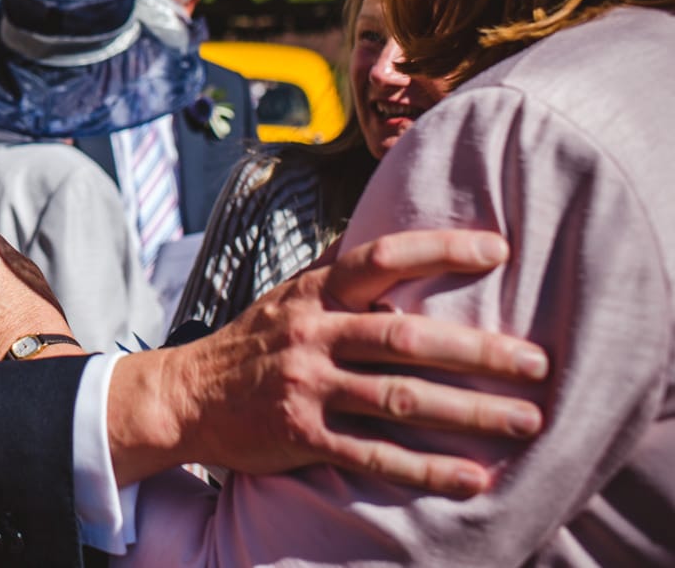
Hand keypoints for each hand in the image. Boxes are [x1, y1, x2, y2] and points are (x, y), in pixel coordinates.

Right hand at [106, 229, 548, 496]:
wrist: (187, 394)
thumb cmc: (254, 342)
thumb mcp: (291, 297)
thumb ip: (343, 280)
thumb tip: (406, 247)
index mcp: (314, 293)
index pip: (381, 259)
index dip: (441, 250)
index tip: (499, 251)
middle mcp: (312, 333)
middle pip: (406, 337)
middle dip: (479, 350)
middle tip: (537, 363)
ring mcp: (306, 385)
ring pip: (399, 397)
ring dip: (469, 411)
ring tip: (525, 420)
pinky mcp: (301, 434)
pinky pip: (373, 454)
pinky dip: (426, 468)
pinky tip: (471, 477)